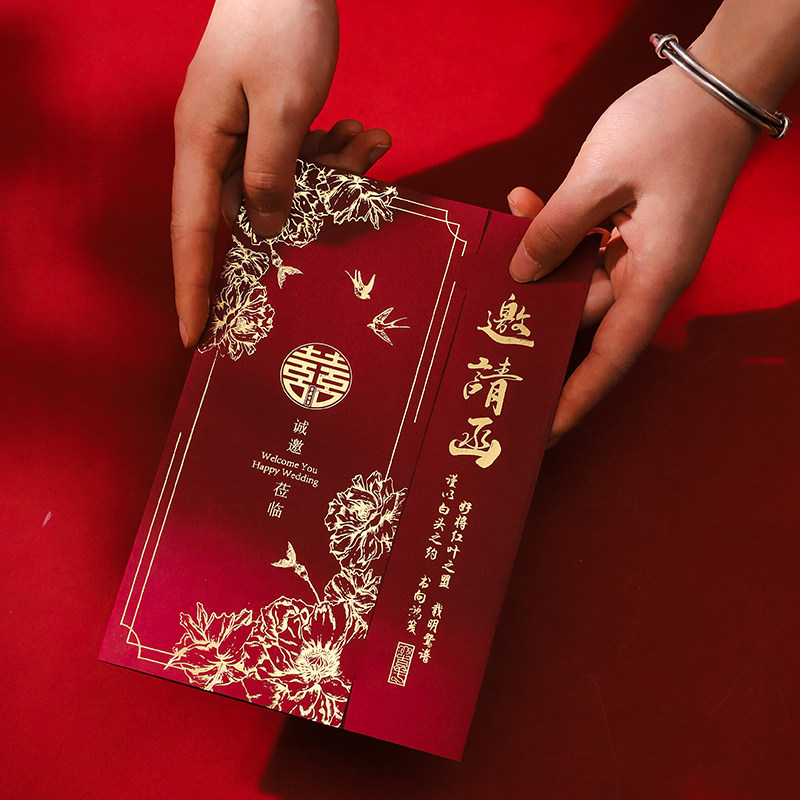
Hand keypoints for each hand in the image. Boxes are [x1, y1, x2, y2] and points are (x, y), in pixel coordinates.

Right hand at [172, 0, 380, 347]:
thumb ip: (274, 174)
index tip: (194, 335)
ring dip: (333, 176)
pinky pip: (299, 158)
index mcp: (202, 146)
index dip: (193, 288)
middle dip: (306, 217)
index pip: (192, 234)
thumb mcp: (284, 107)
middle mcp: (215, 148)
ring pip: (287, 186)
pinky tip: (365, 133)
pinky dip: (334, 153)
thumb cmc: (278, 26)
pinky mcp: (268, 124)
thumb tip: (265, 230)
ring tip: (369, 144)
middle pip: (251, 213)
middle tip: (353, 198)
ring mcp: (242, 135)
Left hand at [508, 63, 758, 445]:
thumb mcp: (600, 177)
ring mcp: (637, 251)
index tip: (543, 433)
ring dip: (536, 258)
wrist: (716, 83)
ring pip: (574, 275)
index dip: (576, 399)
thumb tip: (521, 272)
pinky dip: (553, 226)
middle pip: (582, 319)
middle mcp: (647, 275)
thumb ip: (554, 228)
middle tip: (482, 340)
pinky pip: (582, 242)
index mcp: (655, 278)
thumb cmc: (671, 128)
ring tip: (498, 241)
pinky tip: (522, 202)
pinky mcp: (627, 228)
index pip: (610, 357)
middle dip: (532, 320)